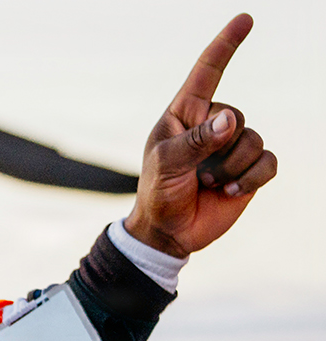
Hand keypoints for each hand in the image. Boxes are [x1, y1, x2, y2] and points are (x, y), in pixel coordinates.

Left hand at [125, 13, 276, 258]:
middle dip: (219, 149)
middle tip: (195, 173)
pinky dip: (250, 180)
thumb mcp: (167, 165)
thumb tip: (230, 121)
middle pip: (238, 117)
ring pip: (254, 141)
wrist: (170, 232)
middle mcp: (211, 124)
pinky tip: (229, 192)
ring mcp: (232, 146)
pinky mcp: (250, 169)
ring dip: (231, 169)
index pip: (208, 72)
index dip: (226, 45)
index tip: (245, 19)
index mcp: (184, 115)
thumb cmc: (159, 193)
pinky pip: (268, 162)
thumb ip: (196, 141)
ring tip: (208, 184)